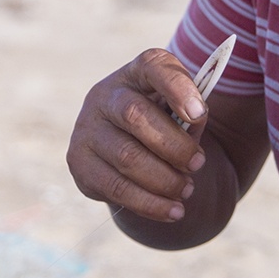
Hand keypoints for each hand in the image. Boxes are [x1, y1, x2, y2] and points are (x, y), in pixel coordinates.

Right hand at [67, 49, 207, 222]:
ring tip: (187, 190)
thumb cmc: (164, 124)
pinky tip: (172, 211)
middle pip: (135, 115)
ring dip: (164, 180)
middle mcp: (106, 94)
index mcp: (137, 73)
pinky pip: (115, 187)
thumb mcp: (182, 113)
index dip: (177, 87)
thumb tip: (194, 124)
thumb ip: (192, 117)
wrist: (131, 147)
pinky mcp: (79, 161)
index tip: (199, 115)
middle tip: (198, 164)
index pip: (153, 66)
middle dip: (174, 146)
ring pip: (126, 157)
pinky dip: (149, 203)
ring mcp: (86, 127)